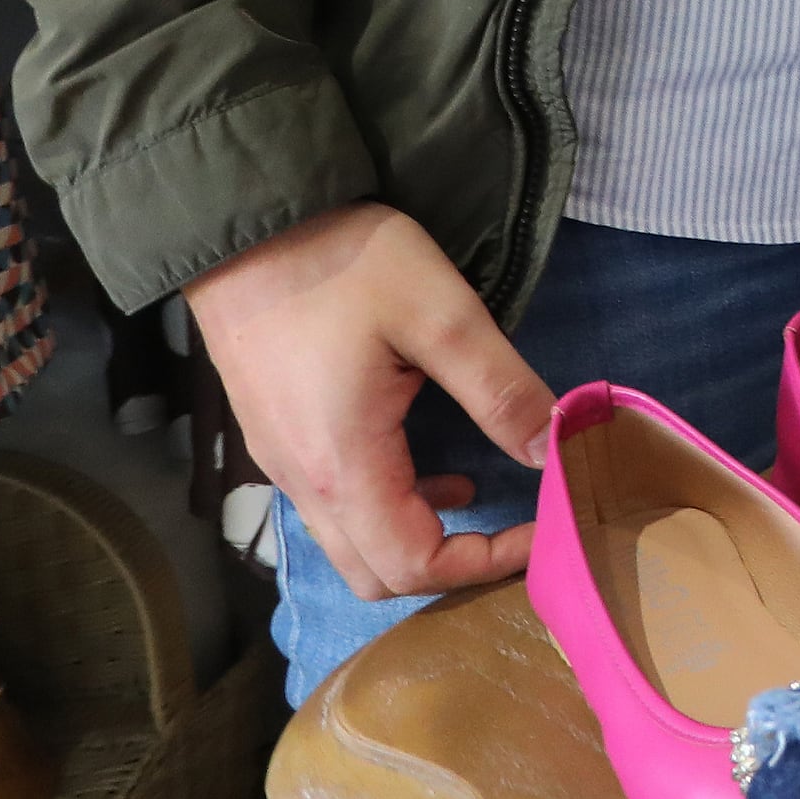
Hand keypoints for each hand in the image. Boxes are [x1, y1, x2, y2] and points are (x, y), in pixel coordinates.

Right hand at [184, 202, 551, 603]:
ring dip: (418, 538)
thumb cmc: (343, 263)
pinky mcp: (279, 439)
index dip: (485, 563)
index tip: (543, 529)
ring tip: (483, 493)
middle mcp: (304, 483)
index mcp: (343, 465)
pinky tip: (430, 465)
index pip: (413, 565)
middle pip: (377, 574)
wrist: (246, 224)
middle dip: (453, 566)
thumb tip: (553, 451)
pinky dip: (389, 508)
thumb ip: (500, 390)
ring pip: (352, 546)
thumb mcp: (442, 315)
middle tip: (517, 524)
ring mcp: (284, 465)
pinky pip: (336, 508)